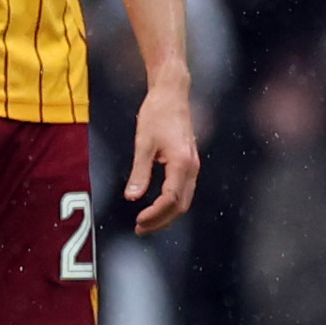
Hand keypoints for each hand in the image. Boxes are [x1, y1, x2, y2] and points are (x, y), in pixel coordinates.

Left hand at [124, 80, 200, 234]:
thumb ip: (139, 171)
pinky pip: (184, 190)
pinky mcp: (190, 162)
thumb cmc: (157, 114)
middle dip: (161, 221)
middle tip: (140, 229)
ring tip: (146, 222)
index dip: (155, 214)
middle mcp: (192, 167)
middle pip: (181, 205)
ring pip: (184, 200)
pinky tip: (157, 206)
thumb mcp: (143, 143)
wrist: (172, 94)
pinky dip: (171, 203)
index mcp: (182, 163)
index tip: (138, 221)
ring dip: (167, 214)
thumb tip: (132, 197)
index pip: (170, 200)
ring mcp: (193, 165)